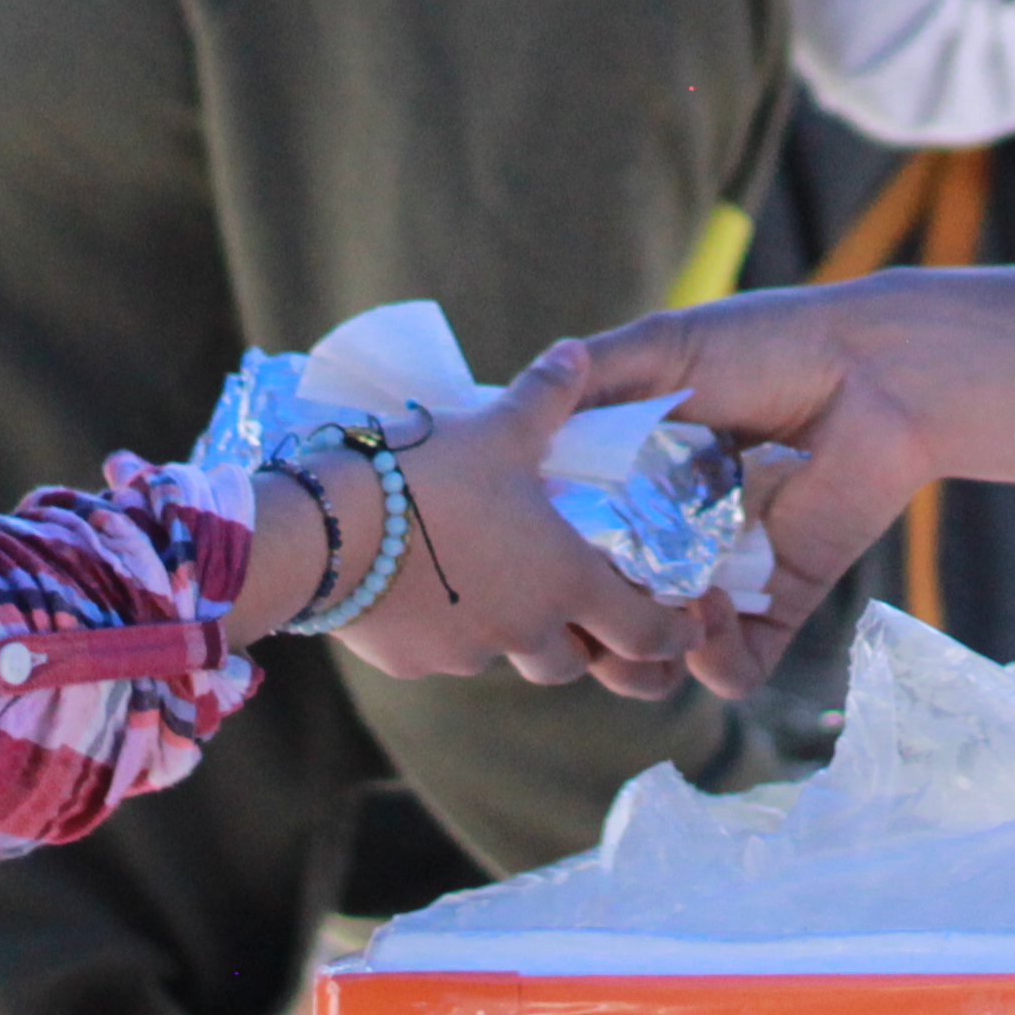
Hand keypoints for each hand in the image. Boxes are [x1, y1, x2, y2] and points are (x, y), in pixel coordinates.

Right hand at [318, 348, 717, 699]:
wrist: (327, 530)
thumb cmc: (430, 476)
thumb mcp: (500, 427)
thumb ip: (548, 396)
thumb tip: (576, 352)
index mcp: (563, 582)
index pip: (645, 632)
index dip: (672, 632)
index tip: (686, 625)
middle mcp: (523, 631)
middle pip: (573, 661)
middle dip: (582, 639)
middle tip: (576, 601)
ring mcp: (464, 653)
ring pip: (505, 657)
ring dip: (512, 633)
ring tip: (494, 584)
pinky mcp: (409, 661)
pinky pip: (443, 652)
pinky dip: (447, 627)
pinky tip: (427, 584)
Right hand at [560, 289, 944, 698]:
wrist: (872, 369)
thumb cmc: (766, 344)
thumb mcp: (661, 349)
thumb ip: (590, 381)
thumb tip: (514, 407)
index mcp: (633, 482)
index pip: (568, 547)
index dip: (540, 567)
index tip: (522, 566)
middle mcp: (671, 537)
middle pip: (604, 614)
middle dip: (585, 631)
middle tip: (582, 615)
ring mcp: (723, 575)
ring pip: (659, 657)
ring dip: (640, 661)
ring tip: (646, 628)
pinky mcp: (778, 599)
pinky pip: (735, 668)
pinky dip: (713, 661)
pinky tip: (710, 613)